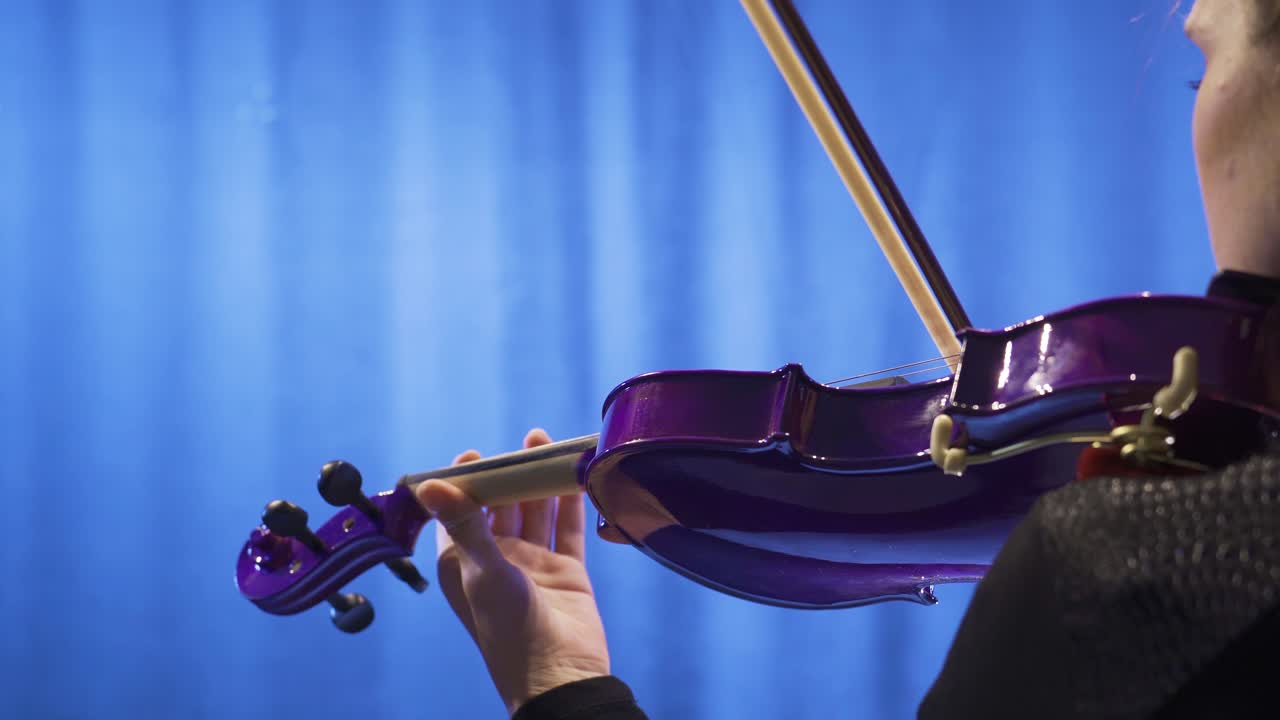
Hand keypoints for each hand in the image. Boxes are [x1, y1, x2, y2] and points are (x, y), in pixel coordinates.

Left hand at [415, 429, 610, 714]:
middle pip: (500, 505)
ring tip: (544, 442)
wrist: (561, 676)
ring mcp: (532, 562)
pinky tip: (575, 471)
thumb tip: (428, 484)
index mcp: (462, 563)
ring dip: (538, 479)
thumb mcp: (482, 572)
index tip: (472, 454)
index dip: (462, 484)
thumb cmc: (509, 630)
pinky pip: (567, 526)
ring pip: (535, 510)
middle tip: (520, 442)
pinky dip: (570, 500)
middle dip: (507, 473)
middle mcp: (495, 559)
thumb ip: (464, 525)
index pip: (457, 513)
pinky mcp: (566, 569)